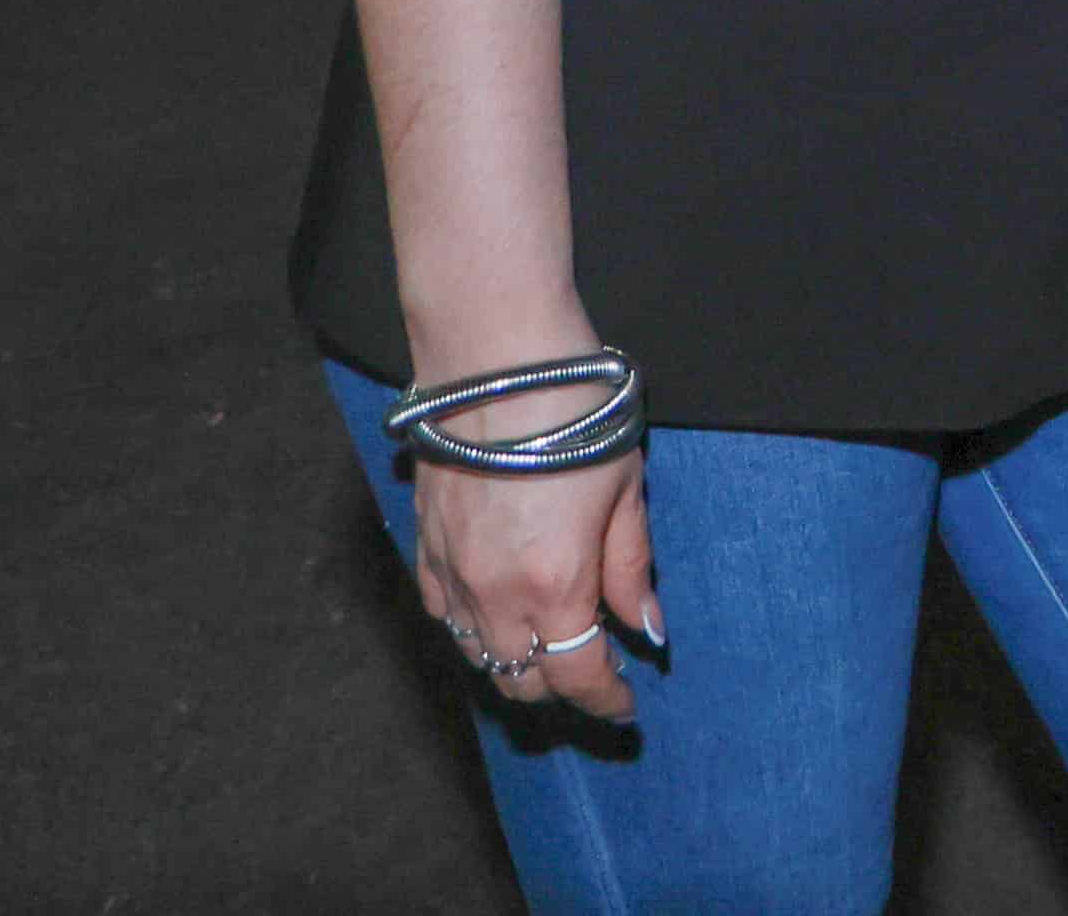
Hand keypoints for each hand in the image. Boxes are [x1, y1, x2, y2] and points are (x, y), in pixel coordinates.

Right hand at [409, 425, 659, 729]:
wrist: (495, 360)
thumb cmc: (575, 416)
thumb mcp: (625, 490)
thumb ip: (630, 569)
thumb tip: (644, 630)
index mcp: (554, 588)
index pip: (577, 677)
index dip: (605, 701)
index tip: (625, 706)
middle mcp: (493, 596)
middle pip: (520, 679)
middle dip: (560, 687)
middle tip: (591, 670)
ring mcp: (450, 574)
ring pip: (476, 654)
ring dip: (513, 662)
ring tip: (546, 646)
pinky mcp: (423, 546)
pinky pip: (443, 615)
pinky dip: (471, 628)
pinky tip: (496, 613)